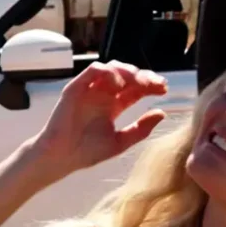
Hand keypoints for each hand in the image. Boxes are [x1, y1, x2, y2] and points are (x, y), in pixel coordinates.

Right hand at [32, 60, 167, 175]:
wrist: (61, 157)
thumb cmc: (87, 152)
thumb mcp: (120, 142)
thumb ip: (140, 129)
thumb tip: (162, 113)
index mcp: (113, 106)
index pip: (135, 89)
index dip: (150, 86)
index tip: (164, 89)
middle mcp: (102, 95)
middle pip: (127, 76)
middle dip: (143, 77)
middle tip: (155, 84)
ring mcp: (89, 90)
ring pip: (111, 68)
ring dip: (128, 72)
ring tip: (139, 83)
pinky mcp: (76, 88)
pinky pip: (93, 71)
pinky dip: (107, 72)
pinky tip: (118, 84)